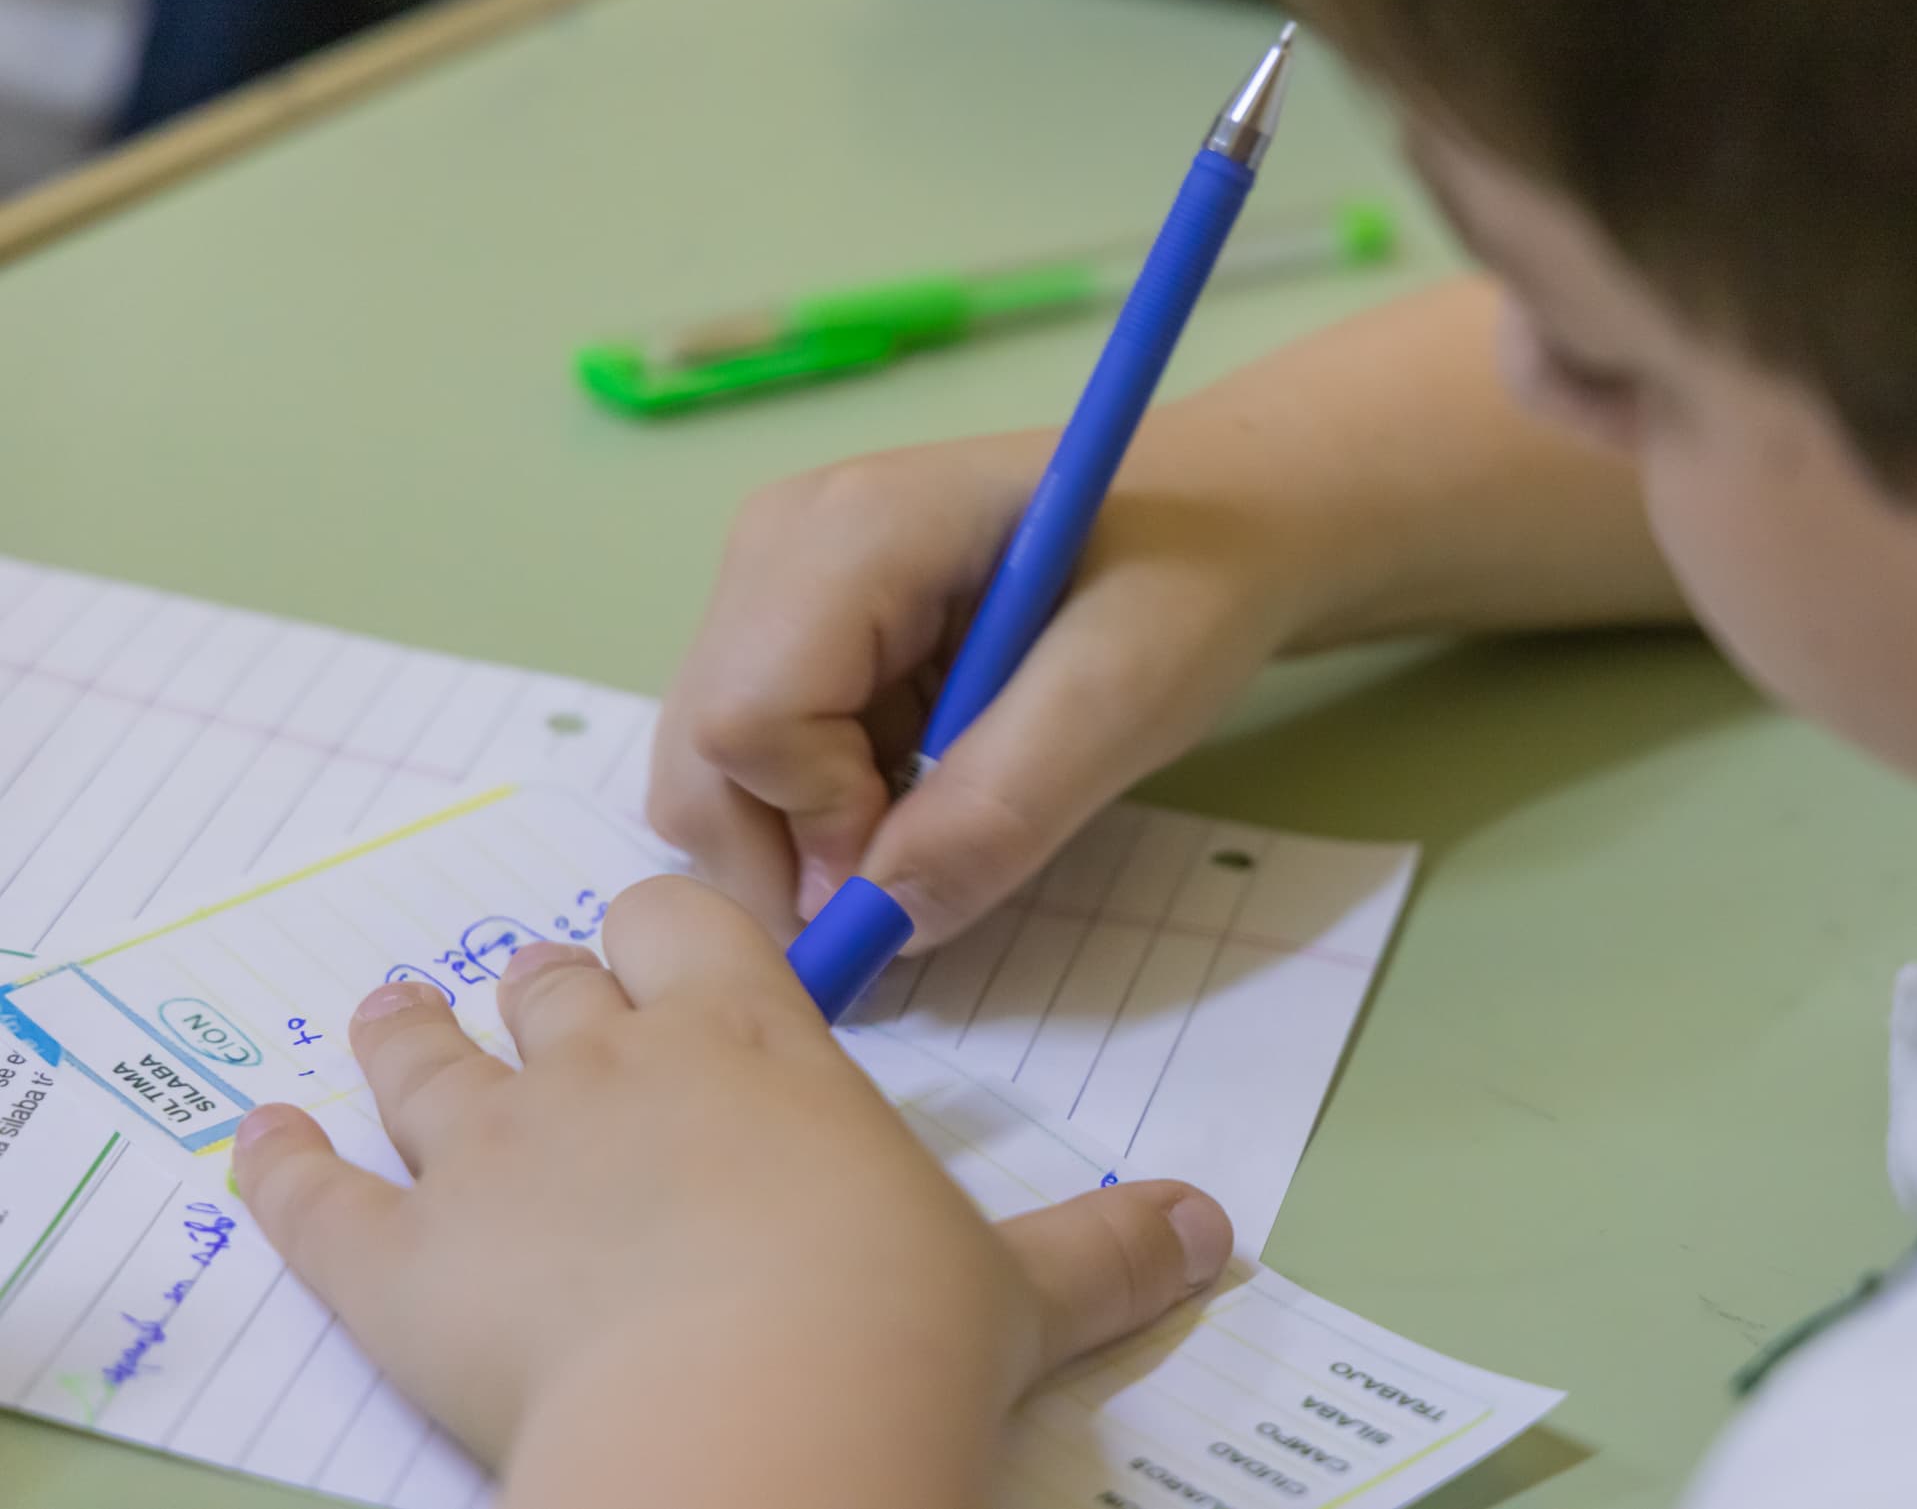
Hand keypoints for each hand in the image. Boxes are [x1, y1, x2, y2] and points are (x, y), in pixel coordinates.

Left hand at [235, 876, 1231, 1507]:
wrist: (760, 1430)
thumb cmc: (897, 1333)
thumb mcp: (1021, 1288)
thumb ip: (1110, 1247)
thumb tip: (1217, 1227)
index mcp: (752, 1043)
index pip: (685, 925)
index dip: (666, 936)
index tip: (666, 962)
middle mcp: (613, 1065)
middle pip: (552, 974)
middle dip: (550, 988)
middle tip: (555, 1016)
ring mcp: (491, 1154)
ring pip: (422, 1050)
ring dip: (407, 1034)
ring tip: (390, 1019)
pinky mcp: (395, 1262)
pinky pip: (310, 1191)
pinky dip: (279, 1163)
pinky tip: (259, 1136)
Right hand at [649, 280, 1674, 952]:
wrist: (1220, 523)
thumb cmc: (1185, 586)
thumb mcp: (1126, 699)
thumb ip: (1001, 809)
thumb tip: (882, 921)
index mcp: (849, 529)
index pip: (743, 724)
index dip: (820, 829)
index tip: (925, 860)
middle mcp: (775, 545)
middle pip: (700, 759)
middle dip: (795, 858)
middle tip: (929, 870)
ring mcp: (769, 587)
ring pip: (714, 779)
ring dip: (818, 841)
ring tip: (945, 806)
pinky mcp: (787, 633)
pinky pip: (754, 770)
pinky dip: (829, 815)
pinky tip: (924, 778)